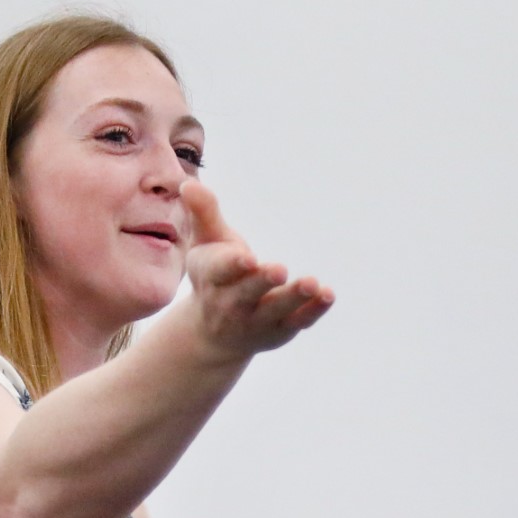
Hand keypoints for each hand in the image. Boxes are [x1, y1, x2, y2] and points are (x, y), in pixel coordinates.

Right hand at [178, 180, 333, 360]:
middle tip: (280, 270)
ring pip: (276, 310)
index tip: (246, 258)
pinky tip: (328, 295)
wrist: (213, 333)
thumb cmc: (213, 275)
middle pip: (247, 293)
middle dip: (262, 282)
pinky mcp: (280, 330)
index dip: (233, 265)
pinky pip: (298, 321)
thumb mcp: (205, 243)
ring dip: (294, 298)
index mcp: (212, 277)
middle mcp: (231, 303)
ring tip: (313, 283)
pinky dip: (313, 311)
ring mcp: (256, 320)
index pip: (220, 270)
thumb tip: (190, 183)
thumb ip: (204, 214)